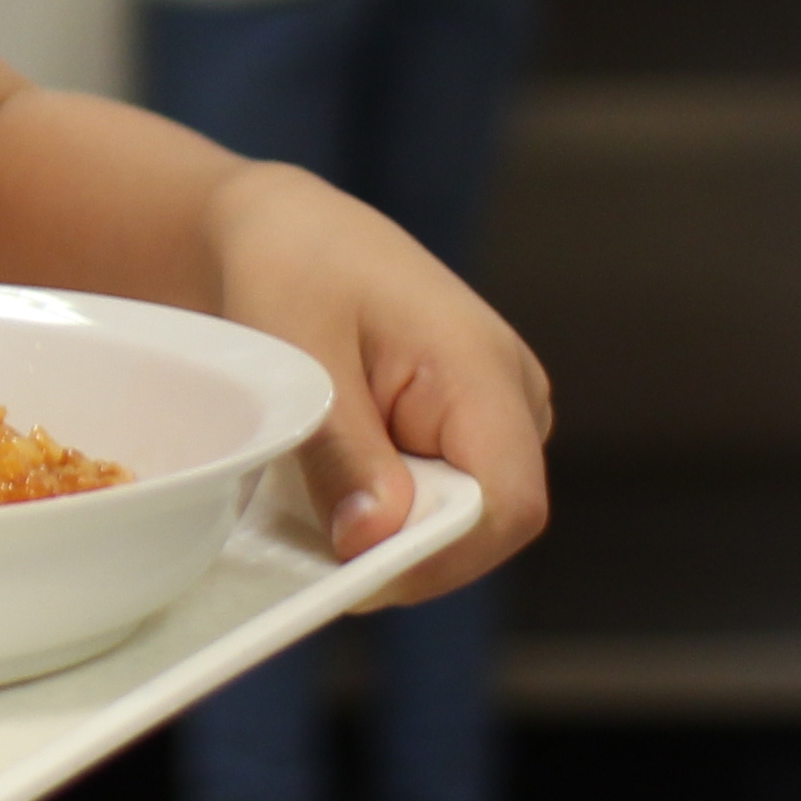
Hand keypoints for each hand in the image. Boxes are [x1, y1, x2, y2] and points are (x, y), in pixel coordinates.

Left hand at [201, 161, 550, 600]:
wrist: (287, 230)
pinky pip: (440, 500)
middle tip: (310, 546)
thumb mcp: (302, 355)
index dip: (438, 556)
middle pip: (485, 525)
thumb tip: (374, 541)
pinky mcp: (468, 431)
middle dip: (401, 551)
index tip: (352, 570)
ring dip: (387, 533)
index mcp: (484, 368)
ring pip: (460, 521)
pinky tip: (329, 491)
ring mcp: (497, 416)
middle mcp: (513, 397)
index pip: (506, 504)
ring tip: (310, 503)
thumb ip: (344, 452)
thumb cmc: (292, 267)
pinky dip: (383, 511)